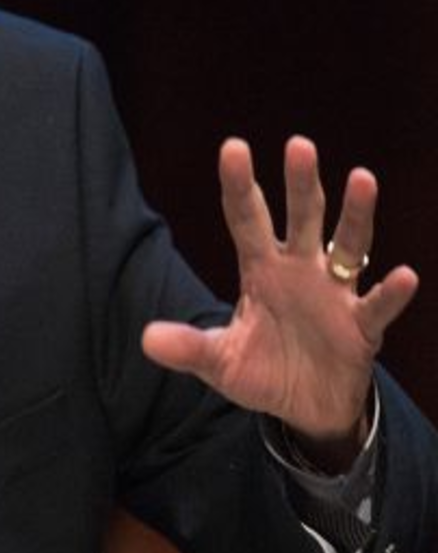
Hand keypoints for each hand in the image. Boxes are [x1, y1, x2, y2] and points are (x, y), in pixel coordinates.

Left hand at [142, 136, 417, 469]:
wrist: (306, 408)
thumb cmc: (262, 370)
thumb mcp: (219, 360)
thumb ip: (189, 347)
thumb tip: (147, 339)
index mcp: (260, 270)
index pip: (246, 218)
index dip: (240, 185)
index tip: (233, 147)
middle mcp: (299, 271)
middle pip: (302, 219)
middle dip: (301, 184)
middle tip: (298, 144)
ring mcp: (334, 294)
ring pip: (347, 246)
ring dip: (355, 215)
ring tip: (362, 178)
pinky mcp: (362, 326)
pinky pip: (378, 305)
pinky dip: (391, 293)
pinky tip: (405, 275)